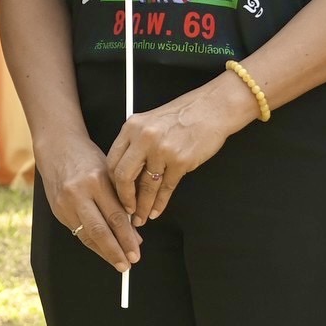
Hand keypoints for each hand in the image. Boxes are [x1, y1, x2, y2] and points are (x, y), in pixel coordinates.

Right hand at [34, 127, 138, 273]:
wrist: (56, 147)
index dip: (127, 238)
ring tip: (118, 262)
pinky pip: (78, 232)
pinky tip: (103, 250)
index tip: (136, 252)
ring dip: (104, 252)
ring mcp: (65, 203)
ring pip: (87, 235)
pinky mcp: (57, 210)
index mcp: (96, 180)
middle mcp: (78, 193)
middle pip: (100, 230)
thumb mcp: (109, 173)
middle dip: (116, 251)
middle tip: (129, 264)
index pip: (115, 216)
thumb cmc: (87, 157)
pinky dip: (92, 243)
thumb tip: (134, 233)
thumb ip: (121, 200)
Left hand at [103, 74, 257, 222]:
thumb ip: (136, 144)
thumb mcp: (151, 122)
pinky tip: (156, 211)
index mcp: (132, 127)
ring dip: (143, 206)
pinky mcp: (181, 161)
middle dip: (124, 198)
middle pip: (124, 176)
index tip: (114, 194)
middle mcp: (144, 138)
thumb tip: (127, 175)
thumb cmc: (183, 114)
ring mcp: (162, 150)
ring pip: (147, 186)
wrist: (213, 108)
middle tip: (127, 210)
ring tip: (141, 217)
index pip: (112, 160)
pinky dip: (160, 203)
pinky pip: (166, 188)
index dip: (112, 182)